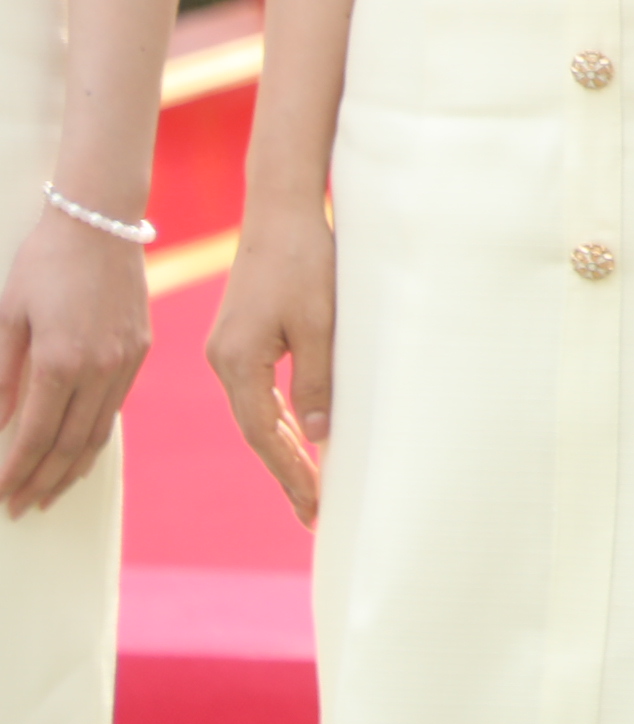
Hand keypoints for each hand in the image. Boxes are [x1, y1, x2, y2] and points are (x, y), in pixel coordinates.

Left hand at [0, 206, 150, 516]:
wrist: (100, 219)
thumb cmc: (44, 262)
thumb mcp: (8, 316)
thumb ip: (3, 375)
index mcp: (61, 361)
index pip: (36, 436)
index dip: (15, 472)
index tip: (1, 496)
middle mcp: (100, 367)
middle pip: (70, 444)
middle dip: (43, 481)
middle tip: (23, 507)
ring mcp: (125, 360)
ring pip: (98, 431)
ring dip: (71, 467)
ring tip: (50, 491)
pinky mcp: (139, 349)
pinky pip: (115, 407)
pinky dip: (95, 436)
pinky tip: (80, 448)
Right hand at [206, 198, 336, 524]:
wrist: (282, 212)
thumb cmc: (306, 262)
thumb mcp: (321, 324)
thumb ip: (317, 380)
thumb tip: (318, 436)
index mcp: (236, 362)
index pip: (266, 434)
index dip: (291, 472)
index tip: (314, 505)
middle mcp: (223, 361)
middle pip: (257, 430)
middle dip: (286, 470)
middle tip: (313, 511)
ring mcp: (228, 350)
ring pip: (257, 413)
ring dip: (283, 447)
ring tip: (309, 485)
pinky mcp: (241, 338)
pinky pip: (259, 391)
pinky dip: (280, 418)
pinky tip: (299, 435)